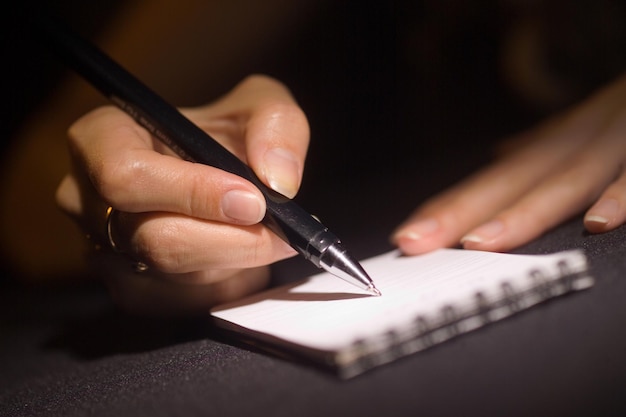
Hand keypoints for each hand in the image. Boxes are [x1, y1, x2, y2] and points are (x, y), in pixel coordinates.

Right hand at [55, 75, 309, 314]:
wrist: (216, 173)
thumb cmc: (225, 134)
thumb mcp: (260, 106)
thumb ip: (276, 125)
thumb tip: (278, 180)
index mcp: (102, 138)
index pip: (127, 175)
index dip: (193, 193)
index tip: (252, 201)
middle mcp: (88, 197)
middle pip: (152, 238)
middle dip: (229, 240)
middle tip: (281, 233)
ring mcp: (102, 249)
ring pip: (172, 276)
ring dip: (231, 262)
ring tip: (265, 237)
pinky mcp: (128, 288)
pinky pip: (180, 302)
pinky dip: (223, 283)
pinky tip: (241, 257)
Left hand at [392, 73, 625, 253]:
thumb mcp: (588, 123)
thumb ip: (547, 145)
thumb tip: (502, 157)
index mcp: (564, 137)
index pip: (496, 177)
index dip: (450, 206)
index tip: (408, 236)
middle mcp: (584, 135)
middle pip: (515, 178)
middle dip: (461, 211)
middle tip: (416, 241)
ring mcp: (621, 137)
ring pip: (567, 176)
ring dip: (523, 210)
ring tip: (480, 241)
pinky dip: (624, 192)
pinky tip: (597, 223)